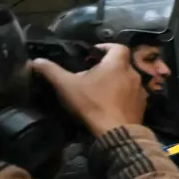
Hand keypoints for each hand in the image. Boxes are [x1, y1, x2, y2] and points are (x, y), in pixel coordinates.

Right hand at [32, 44, 146, 137]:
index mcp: (117, 64)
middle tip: (92, 72)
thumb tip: (36, 60)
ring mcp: (140, 91)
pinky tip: (111, 103)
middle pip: (122, 63)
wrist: (116, 132)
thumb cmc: (92, 103)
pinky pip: (132, 95)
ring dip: (116, 81)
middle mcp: (133, 74)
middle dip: (108, 66)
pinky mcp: (142, 106)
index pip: (117, 47)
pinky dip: (123, 96)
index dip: (105, 47)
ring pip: (127, 80)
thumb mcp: (66, 85)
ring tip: (100, 88)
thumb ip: (51, 71)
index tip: (92, 53)